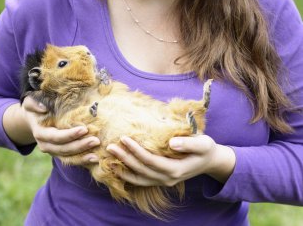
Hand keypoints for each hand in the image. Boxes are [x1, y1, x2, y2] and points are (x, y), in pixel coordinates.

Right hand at [22, 96, 99, 163]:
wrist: (35, 120)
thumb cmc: (36, 107)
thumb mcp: (31, 102)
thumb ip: (34, 104)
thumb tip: (43, 108)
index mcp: (40, 133)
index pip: (56, 136)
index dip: (70, 135)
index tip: (84, 129)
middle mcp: (46, 146)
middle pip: (64, 149)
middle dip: (80, 146)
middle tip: (96, 141)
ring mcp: (53, 152)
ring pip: (68, 158)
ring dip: (83, 157)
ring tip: (97, 156)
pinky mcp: (60, 155)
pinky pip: (72, 160)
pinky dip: (83, 161)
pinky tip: (95, 159)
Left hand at [106, 135, 235, 186]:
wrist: (209, 161)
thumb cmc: (206, 149)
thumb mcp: (203, 143)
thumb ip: (189, 143)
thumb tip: (171, 143)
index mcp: (176, 169)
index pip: (150, 160)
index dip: (136, 150)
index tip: (123, 138)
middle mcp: (167, 178)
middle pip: (141, 170)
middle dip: (124, 158)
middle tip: (109, 147)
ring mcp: (163, 181)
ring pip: (139, 178)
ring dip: (123, 169)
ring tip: (108, 160)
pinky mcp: (160, 180)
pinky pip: (141, 180)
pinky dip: (128, 175)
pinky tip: (118, 167)